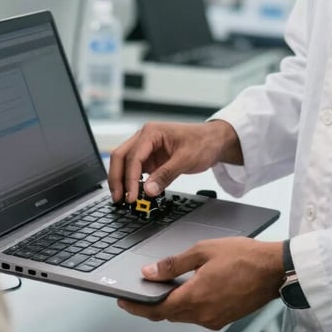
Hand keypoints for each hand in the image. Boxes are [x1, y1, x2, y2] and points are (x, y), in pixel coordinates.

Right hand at [108, 120, 241, 203]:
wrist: (214, 141)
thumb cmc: (202, 142)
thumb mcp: (186, 159)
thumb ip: (166, 175)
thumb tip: (148, 191)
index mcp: (151, 132)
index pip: (133, 157)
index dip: (130, 178)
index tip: (131, 196)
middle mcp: (144, 138)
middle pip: (121, 157)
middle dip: (117, 178)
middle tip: (119, 199)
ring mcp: (146, 148)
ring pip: (124, 163)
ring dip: (121, 180)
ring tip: (122, 199)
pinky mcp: (150, 158)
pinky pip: (135, 170)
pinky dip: (131, 181)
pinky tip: (133, 193)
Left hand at [117, 237, 283, 329]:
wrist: (273, 270)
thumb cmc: (243, 256)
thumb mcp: (203, 251)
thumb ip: (173, 264)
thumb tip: (149, 273)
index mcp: (194, 298)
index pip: (156, 310)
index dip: (136, 307)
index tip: (123, 301)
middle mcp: (203, 314)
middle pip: (168, 314)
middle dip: (152, 305)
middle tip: (139, 293)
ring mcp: (214, 319)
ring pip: (183, 315)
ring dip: (171, 304)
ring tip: (163, 287)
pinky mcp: (224, 319)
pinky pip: (198, 315)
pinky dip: (188, 305)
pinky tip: (189, 290)